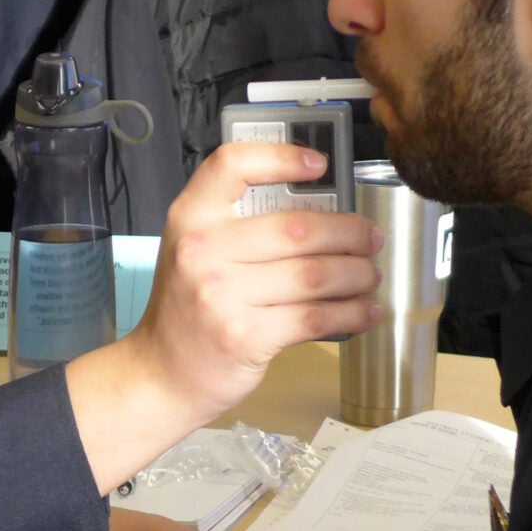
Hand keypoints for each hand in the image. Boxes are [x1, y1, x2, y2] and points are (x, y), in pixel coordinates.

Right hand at [126, 142, 383, 421]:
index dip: (282, 157)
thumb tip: (321, 209)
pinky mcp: (246, 336)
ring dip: (355, 274)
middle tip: (370, 238)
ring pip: (313, 274)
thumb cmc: (188, 307)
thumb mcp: (195, 250)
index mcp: (190, 217)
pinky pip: (315, 317)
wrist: (162, 373)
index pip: (233, 165)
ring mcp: (222, 295)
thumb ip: (239, 224)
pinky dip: (350, 313)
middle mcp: (203, 250)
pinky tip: (365, 311)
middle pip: (296, 227)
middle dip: (348, 232)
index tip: (320, 166)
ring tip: (369, 275)